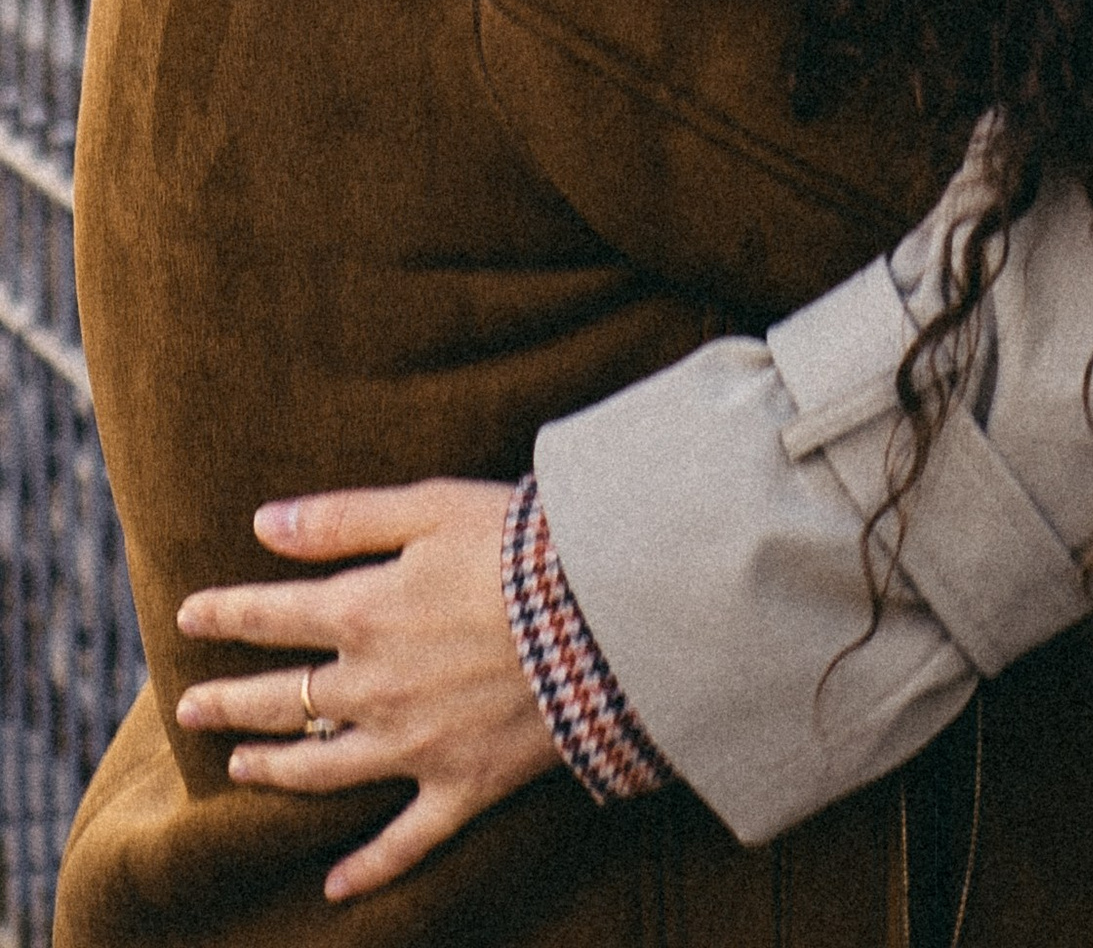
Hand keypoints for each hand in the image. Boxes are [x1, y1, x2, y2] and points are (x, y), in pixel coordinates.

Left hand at [174, 480, 558, 899]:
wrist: (606, 612)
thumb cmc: (523, 543)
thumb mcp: (431, 505)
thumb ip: (344, 518)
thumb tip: (265, 523)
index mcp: (363, 613)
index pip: (272, 616)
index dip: (225, 614)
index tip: (187, 617)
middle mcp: (373, 688)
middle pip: (282, 701)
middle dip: (229, 703)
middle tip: (190, 710)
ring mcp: (413, 747)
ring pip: (321, 771)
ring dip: (273, 772)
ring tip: (239, 772)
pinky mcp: (462, 786)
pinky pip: (404, 841)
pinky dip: (368, 867)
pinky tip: (335, 887)